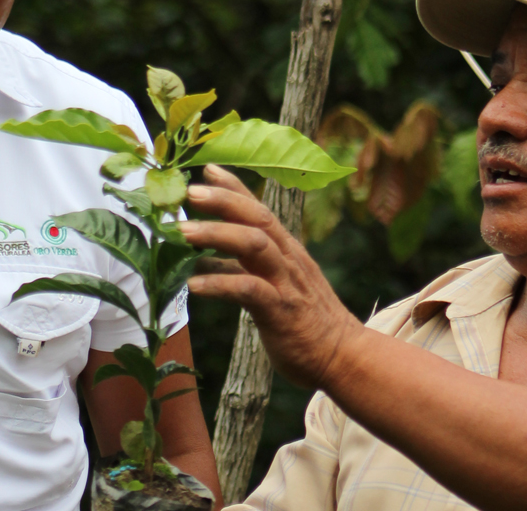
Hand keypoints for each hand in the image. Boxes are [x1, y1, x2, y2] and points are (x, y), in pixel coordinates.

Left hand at [182, 165, 362, 390]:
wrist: (344, 358)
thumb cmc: (303, 324)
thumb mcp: (272, 287)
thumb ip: (241, 269)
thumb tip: (200, 261)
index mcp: (285, 250)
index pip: (258, 209)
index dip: (234, 187)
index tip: (207, 168)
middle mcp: (287, 258)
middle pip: (256, 217)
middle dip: (223, 200)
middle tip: (189, 192)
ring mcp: (286, 282)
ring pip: (253, 244)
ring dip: (216, 234)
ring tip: (182, 233)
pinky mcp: (282, 311)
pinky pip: (248, 290)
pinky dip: (219, 284)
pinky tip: (193, 285)